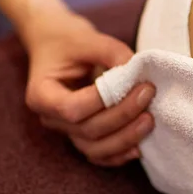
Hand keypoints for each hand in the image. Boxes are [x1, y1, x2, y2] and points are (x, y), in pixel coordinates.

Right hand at [22, 9, 155, 166]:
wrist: (58, 45)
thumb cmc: (69, 41)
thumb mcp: (88, 38)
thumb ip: (113, 53)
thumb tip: (139, 73)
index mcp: (42, 94)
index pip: (72, 109)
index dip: (105, 101)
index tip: (138, 84)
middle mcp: (50, 118)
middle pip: (87, 131)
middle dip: (123, 116)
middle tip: (149, 94)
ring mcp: (66, 131)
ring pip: (94, 148)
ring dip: (125, 139)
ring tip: (150, 121)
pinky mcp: (81, 135)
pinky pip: (99, 154)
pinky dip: (119, 154)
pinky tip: (141, 146)